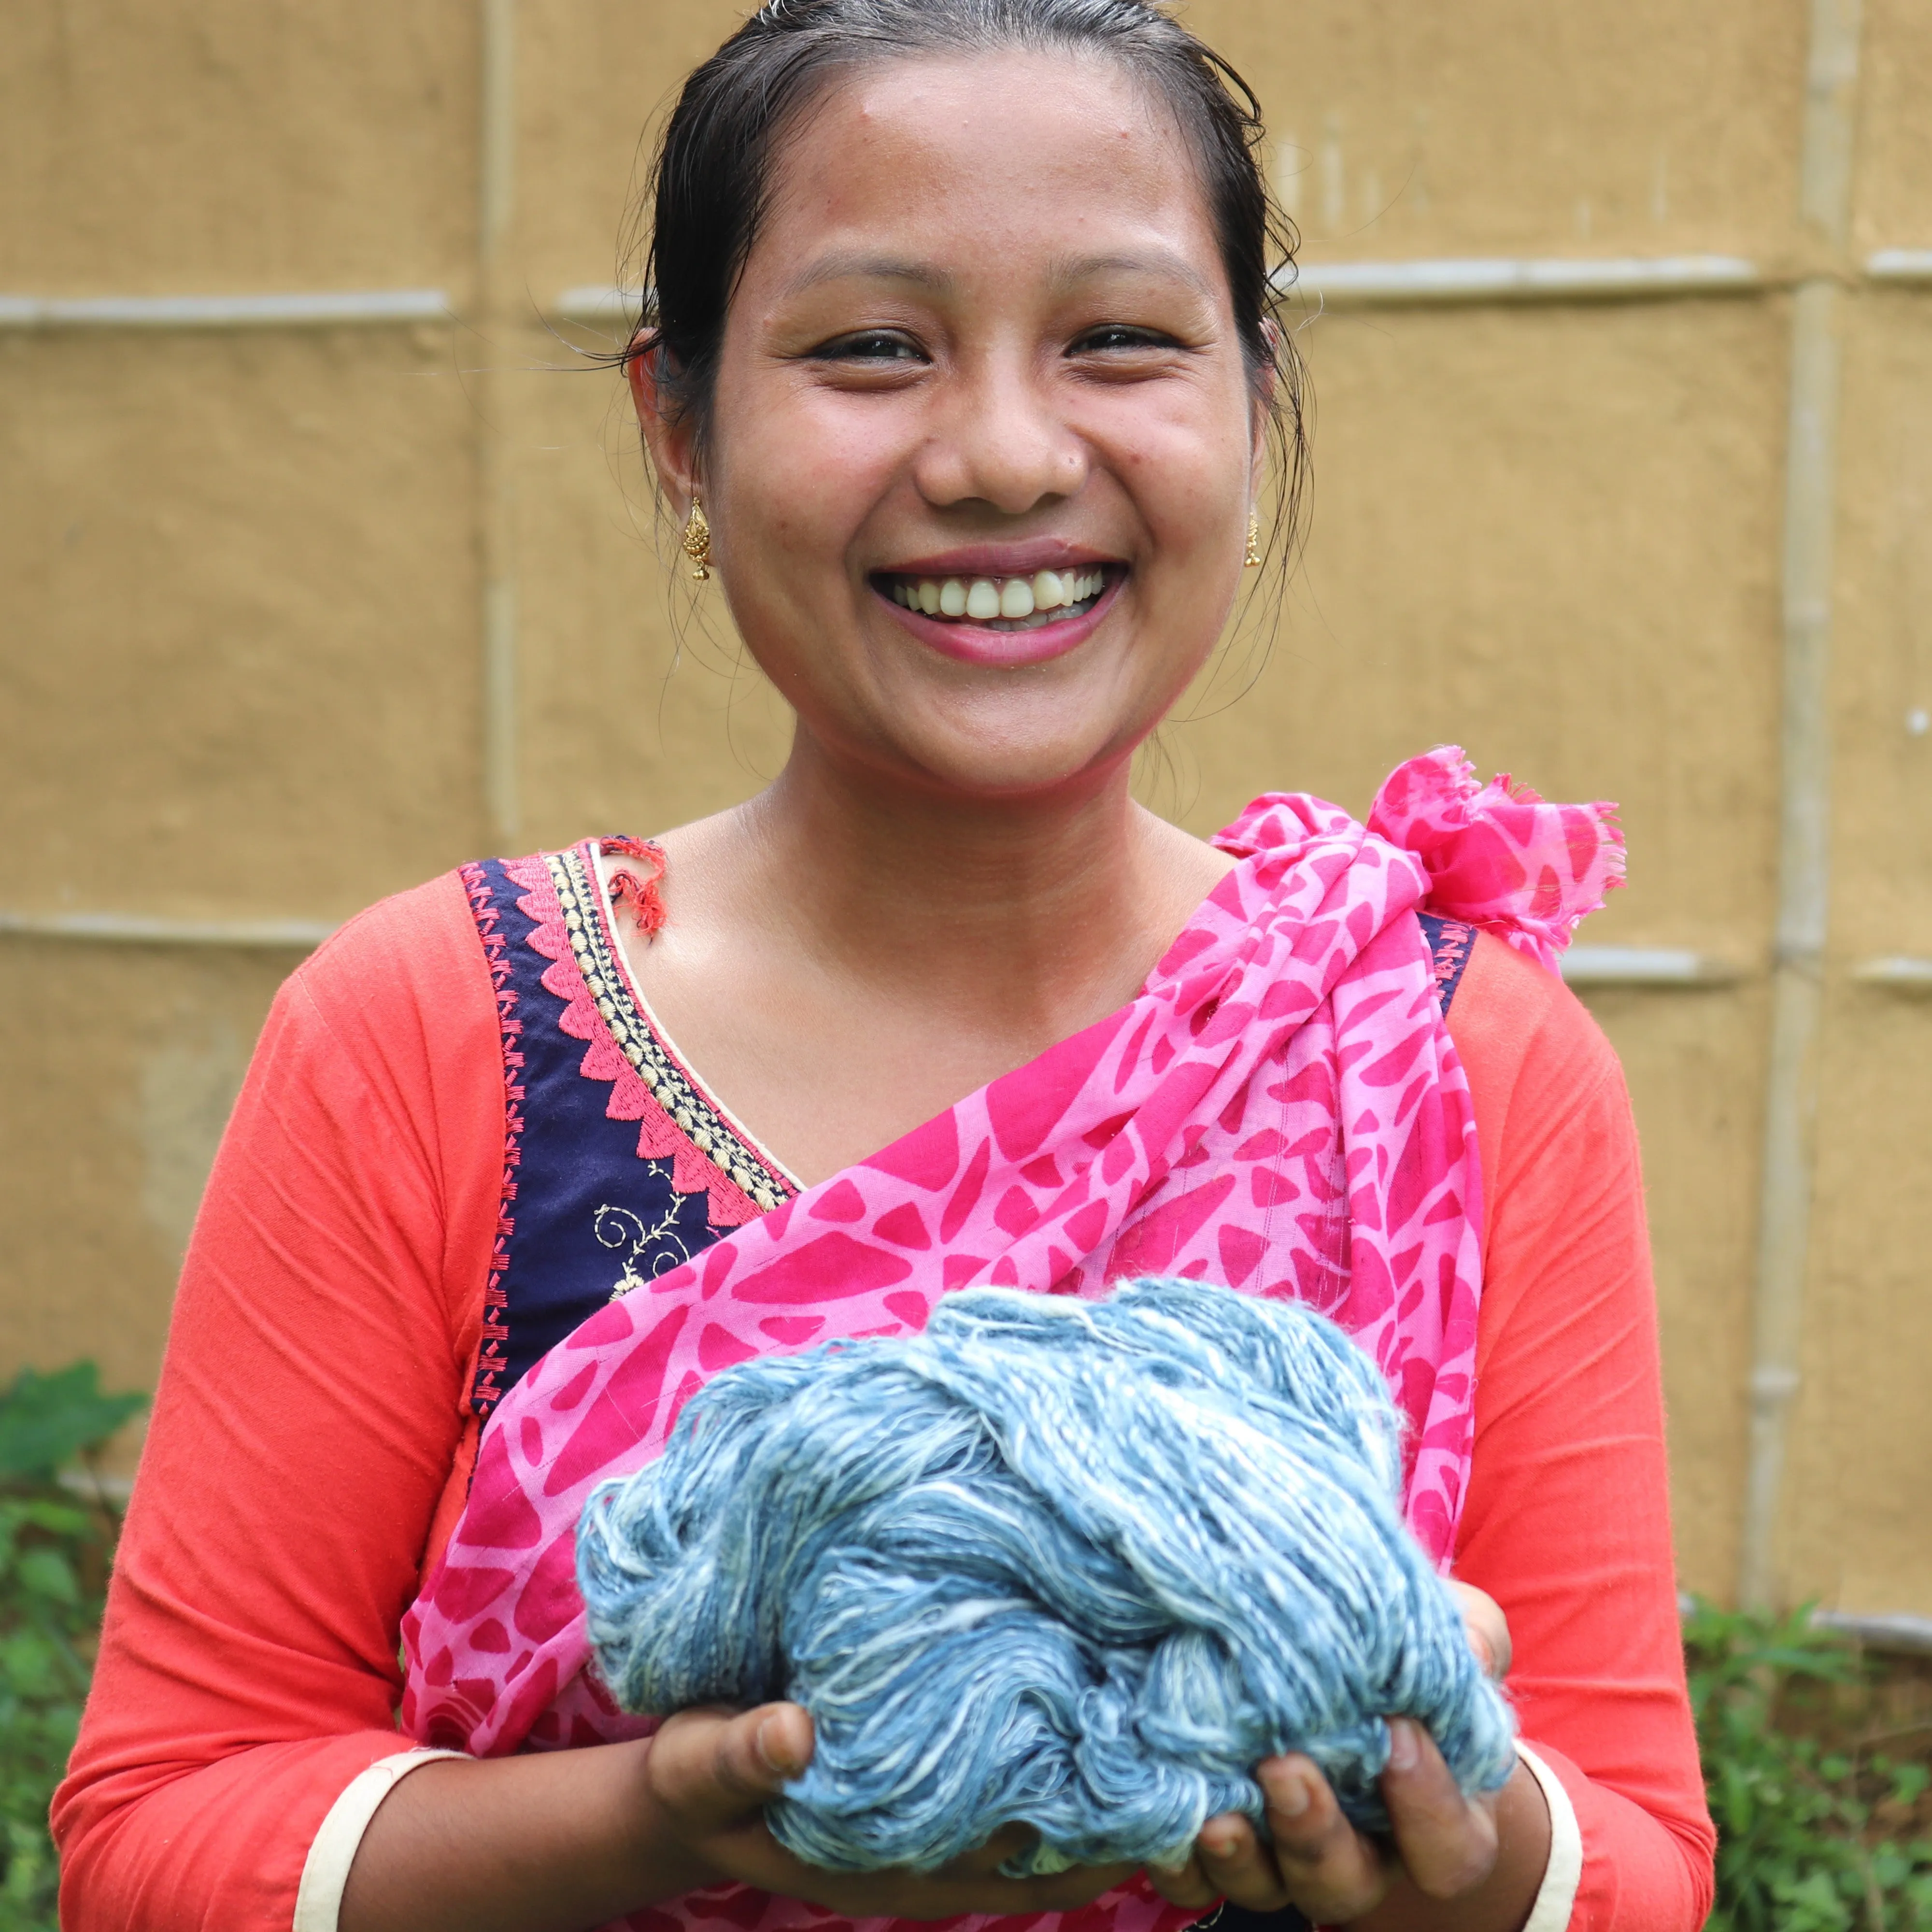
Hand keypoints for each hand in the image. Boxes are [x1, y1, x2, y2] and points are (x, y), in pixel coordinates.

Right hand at [645, 1703, 1136, 1920]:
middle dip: (1119, 1795)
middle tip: (1192, 1737)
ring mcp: (937, 1810)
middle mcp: (934, 1843)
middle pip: (1052, 1833)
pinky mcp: (930, 1767)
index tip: (1152, 1783)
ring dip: (1097, 1761)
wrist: (691, 1784)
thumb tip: (794, 1735)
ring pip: (1044, 1800)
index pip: (1016, 1856)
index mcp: (895, 1860)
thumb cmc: (698, 1782)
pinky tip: (1091, 1675)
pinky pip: (1011, 1763)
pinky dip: (1053, 1733)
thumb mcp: (702, 1769)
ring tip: (1169, 1703)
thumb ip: (743, 1757)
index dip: (1086, 1830)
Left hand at [1145, 1585, 1526, 1925]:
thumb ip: (1467, 1639)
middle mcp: (1362, 1853)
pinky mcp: (1222, 1840)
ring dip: (1241, 1859)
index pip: (1449, 1850)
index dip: (1428, 1806)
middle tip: (1283, 1766)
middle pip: (1345, 1883)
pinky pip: (1195, 1878)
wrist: (1331, 1653)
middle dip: (1314, 1835)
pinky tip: (1167, 1811)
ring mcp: (1285, 1854)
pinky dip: (1178, 1856)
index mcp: (1436, 1820)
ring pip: (1268, 1888)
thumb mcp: (1450, 1631)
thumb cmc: (1403, 1651)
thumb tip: (1471, 1653)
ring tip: (1216, 1814)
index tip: (1398, 1731)